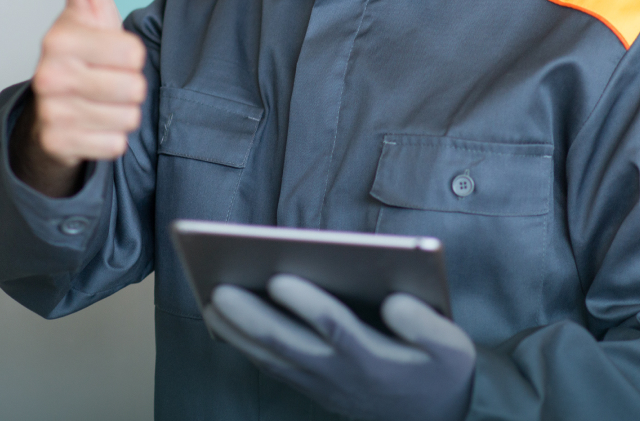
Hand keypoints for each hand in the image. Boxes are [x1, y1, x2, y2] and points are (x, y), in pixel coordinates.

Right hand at [11, 0, 145, 194]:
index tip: (109, 49)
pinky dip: (111, 137)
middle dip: (129, 85)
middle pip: (134, 88)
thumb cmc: (83, 45)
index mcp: (59, 38)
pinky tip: (93, 122)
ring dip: (122, 110)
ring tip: (100, 98)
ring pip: (127, 118)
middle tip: (106, 77)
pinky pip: (115, 144)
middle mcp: (49, 76)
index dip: (131, 53)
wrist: (55, 100)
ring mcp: (51, 112)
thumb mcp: (88, 2)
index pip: (134, 54)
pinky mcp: (58, 144)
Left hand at [203, 275, 474, 420]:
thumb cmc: (440, 373)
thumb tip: (392, 302)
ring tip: (210, 302)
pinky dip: (247, 347)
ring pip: (273, 358)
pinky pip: (274, 367)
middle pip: (289, 344)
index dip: (306, 304)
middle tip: (219, 289)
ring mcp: (323, 383)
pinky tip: (228, 326)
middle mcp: (340, 373)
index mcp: (373, 359)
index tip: (278, 277)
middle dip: (251, 316)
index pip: (335, 329)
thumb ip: (425, 325)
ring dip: (239, 333)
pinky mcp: (314, 386)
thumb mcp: (452, 348)